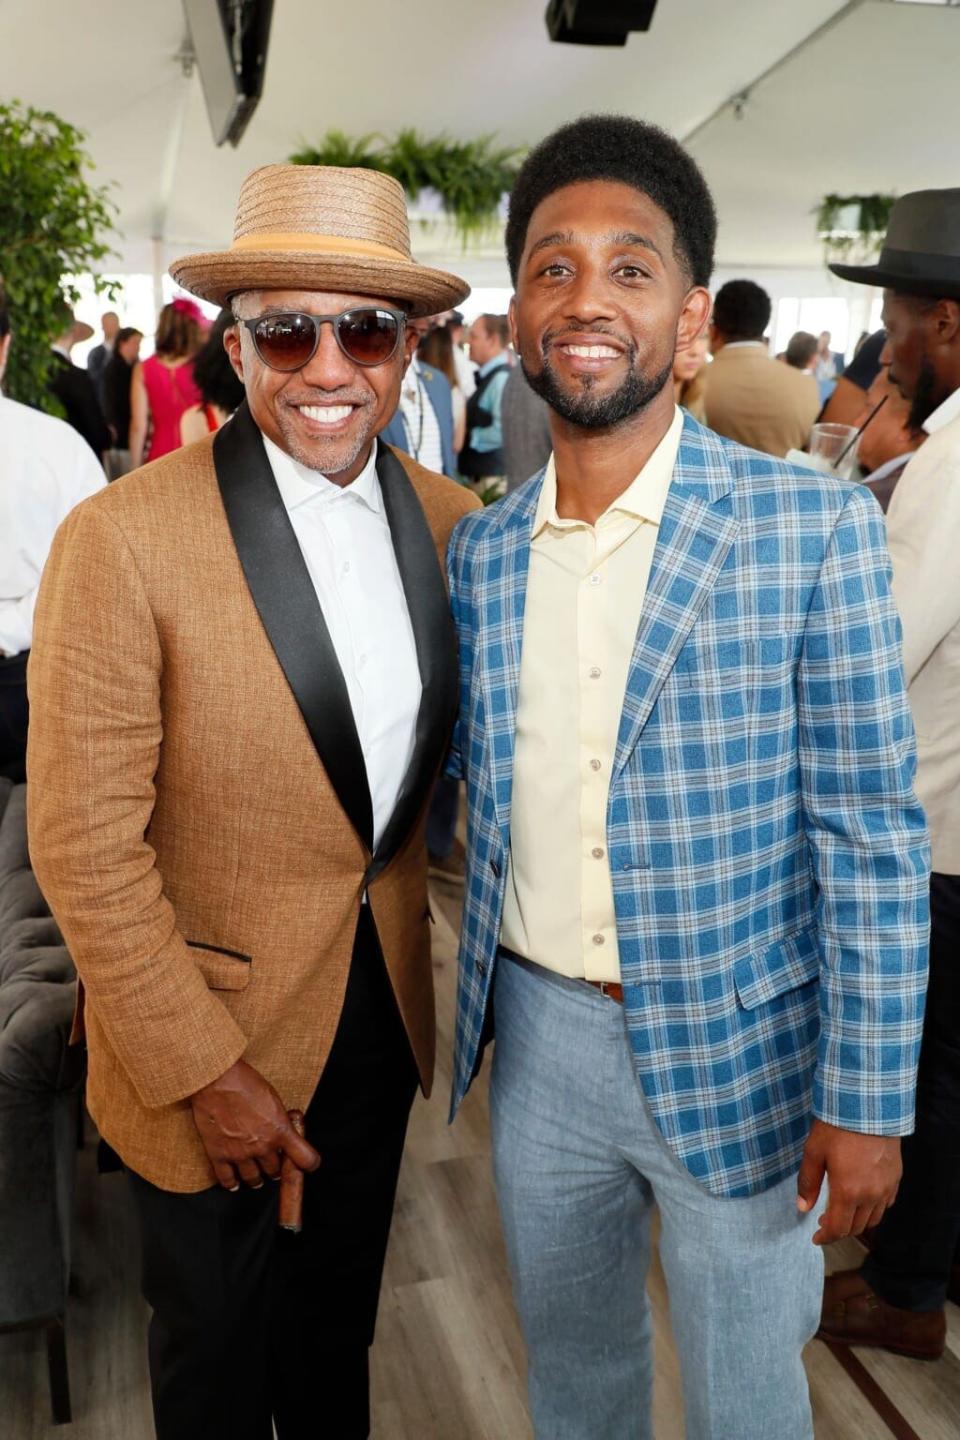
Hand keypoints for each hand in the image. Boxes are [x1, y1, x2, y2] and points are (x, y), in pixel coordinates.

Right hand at [190, 1058, 320, 1191]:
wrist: (217, 1079)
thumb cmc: (245, 1082)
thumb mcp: (274, 1099)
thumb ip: (280, 1121)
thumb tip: (283, 1133)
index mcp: (280, 1131)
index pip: (305, 1159)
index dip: (309, 1163)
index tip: (308, 1163)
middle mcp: (262, 1146)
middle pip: (275, 1171)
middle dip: (275, 1169)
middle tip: (273, 1165)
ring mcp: (240, 1153)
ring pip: (253, 1179)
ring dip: (256, 1179)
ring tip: (256, 1178)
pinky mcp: (219, 1154)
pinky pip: (227, 1179)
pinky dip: (232, 1183)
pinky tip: (234, 1183)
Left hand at [797, 1118, 900, 1245]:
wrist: (868, 1106)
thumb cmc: (837, 1127)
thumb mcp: (814, 1152)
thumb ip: (808, 1182)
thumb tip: (802, 1207)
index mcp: (848, 1192)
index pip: (838, 1228)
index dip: (826, 1238)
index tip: (816, 1239)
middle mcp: (870, 1195)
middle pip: (856, 1227)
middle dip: (839, 1230)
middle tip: (824, 1223)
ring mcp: (886, 1188)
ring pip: (873, 1219)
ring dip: (856, 1222)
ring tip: (842, 1213)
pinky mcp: (896, 1178)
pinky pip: (886, 1204)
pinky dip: (873, 1210)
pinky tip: (862, 1200)